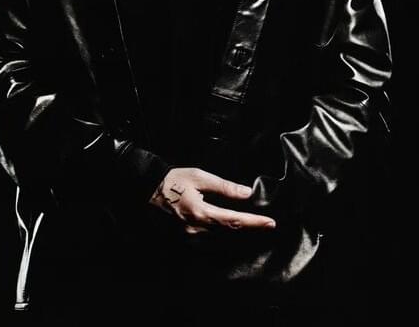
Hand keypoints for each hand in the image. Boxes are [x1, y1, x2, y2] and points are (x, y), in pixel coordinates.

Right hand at [148, 167, 276, 234]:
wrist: (148, 189)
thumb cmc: (174, 180)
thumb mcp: (200, 177)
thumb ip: (224, 187)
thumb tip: (247, 193)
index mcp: (201, 213)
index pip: (234, 221)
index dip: (254, 222)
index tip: (270, 223)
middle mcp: (196, 230)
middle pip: (230, 233)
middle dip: (249, 229)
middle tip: (266, 224)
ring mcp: (190, 237)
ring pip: (220, 240)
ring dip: (237, 234)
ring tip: (252, 225)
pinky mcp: (184, 239)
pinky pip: (208, 242)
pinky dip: (222, 237)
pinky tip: (230, 230)